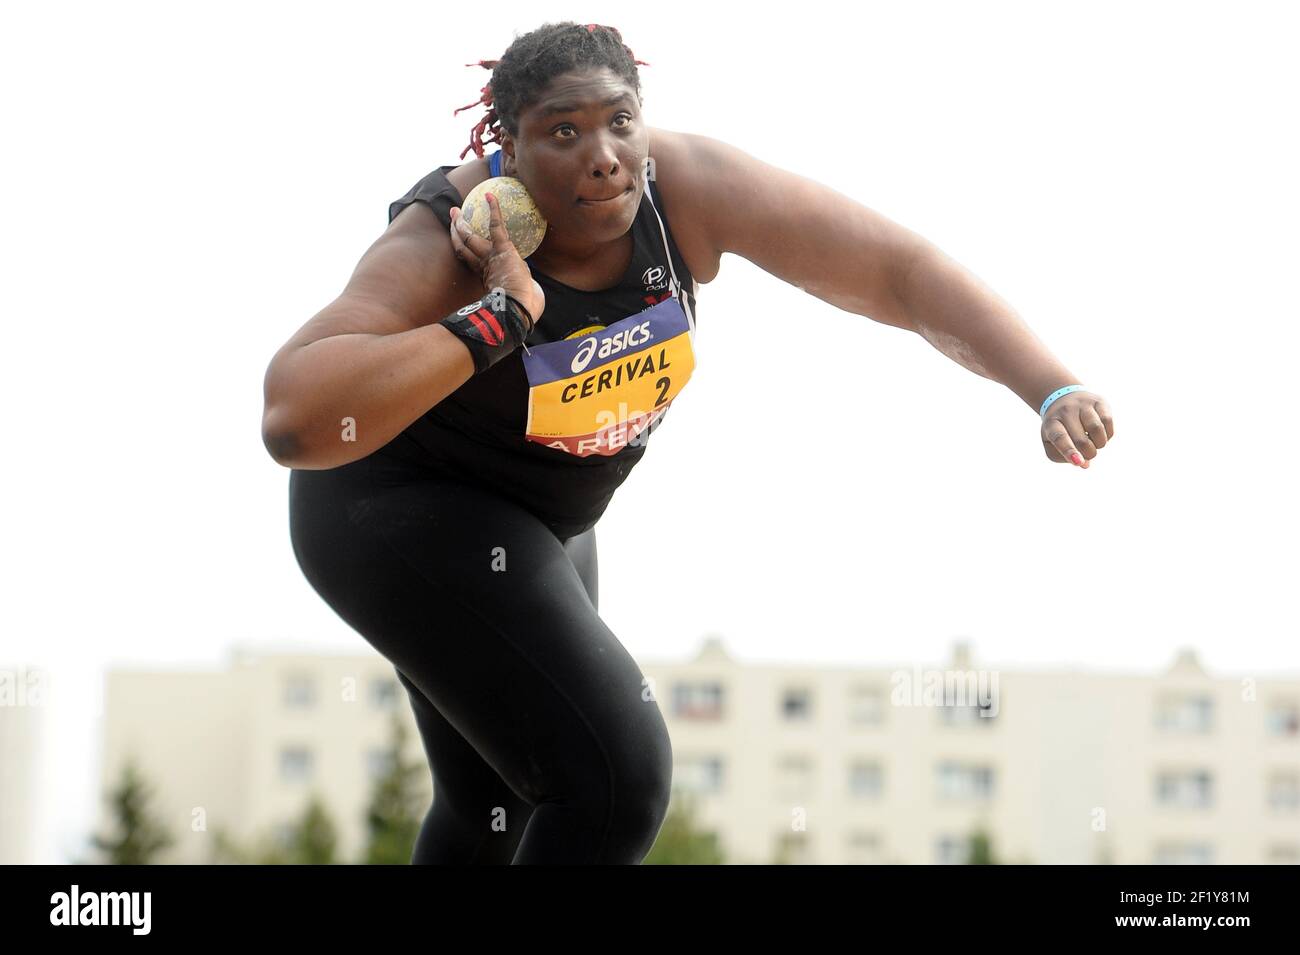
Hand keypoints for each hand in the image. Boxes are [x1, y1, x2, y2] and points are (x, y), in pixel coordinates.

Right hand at [449, 192, 544, 327]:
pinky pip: (496, 226)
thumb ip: (522, 288)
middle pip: (465, 247)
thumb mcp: (520, 295)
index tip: (460, 241)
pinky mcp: (502, 249)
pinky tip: (490, 196)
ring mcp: (492, 257)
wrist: (519, 309)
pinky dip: (494, 210)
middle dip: (456, 233)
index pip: (471, 260)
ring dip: (461, 224)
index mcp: (487, 277)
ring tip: (455, 211)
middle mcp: (485, 266)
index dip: (464, 249)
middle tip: (452, 219)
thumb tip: (530, 285)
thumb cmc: (522, 308)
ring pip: (471, 238)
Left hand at [1041, 390, 1113, 467]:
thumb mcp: (1051, 442)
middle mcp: (1065, 411)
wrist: (1062, 398)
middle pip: (1081, 440)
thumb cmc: (1058, 427)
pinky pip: (1107, 421)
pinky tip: (1100, 434)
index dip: (1069, 451)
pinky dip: (1107, 434)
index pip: (1059, 438)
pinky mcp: (1098, 401)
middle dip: (1088, 453)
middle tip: (1088, 454)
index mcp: (1051, 424)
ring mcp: (1082, 404)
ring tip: (1094, 443)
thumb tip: (1084, 464)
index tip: (1078, 462)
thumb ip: (1063, 457)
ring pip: (1096, 429)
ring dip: (1099, 444)